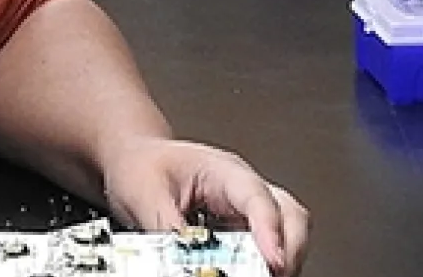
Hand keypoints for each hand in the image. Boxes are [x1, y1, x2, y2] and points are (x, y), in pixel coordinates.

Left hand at [96, 139, 308, 275]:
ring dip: (278, 258)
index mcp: (224, 171)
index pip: (258, 199)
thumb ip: (168, 230)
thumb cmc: (141, 166)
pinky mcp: (238, 230)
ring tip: (259, 275)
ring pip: (285, 232)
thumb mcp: (146, 197)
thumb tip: (183, 260)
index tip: (273, 260)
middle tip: (274, 274)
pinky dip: (260, 263)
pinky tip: (243, 271)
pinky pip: (263, 247)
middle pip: (289, 216)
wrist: (132, 158)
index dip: (270, 231)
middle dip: (289, 249)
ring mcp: (244, 210)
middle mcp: (243, 190)